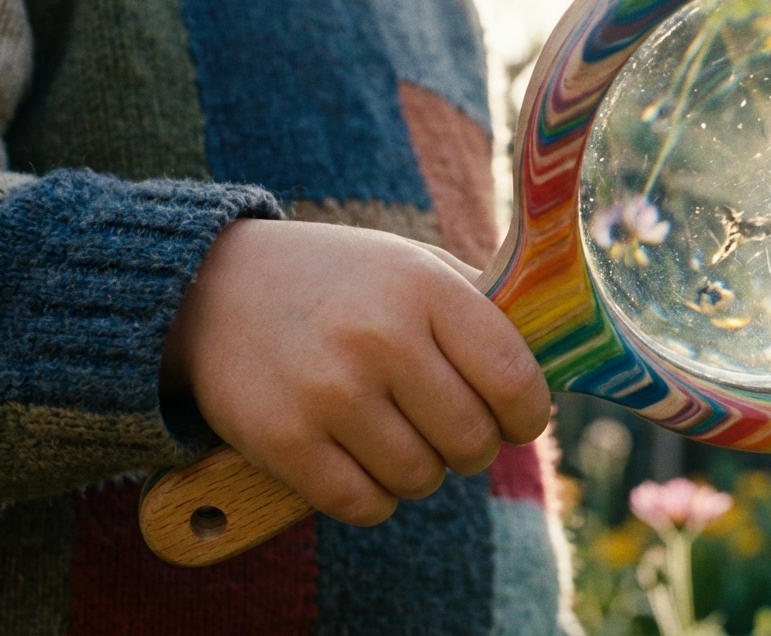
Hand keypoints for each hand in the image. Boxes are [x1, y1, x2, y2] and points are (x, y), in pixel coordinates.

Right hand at [160, 219, 549, 525]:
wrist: (210, 288)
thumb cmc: (339, 281)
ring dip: (418, 470)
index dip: (527, 416)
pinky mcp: (284, 439)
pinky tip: (358, 459)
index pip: (515, 381)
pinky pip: (365, 505)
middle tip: (446, 426)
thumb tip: (560, 358)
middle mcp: (380, 337)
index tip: (515, 418)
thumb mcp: (414, 264)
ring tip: (394, 434)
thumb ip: (484, 306)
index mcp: (425, 288)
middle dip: (470, 446)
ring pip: (421, 480)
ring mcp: (329, 391)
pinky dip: (372, 496)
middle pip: (472, 442)